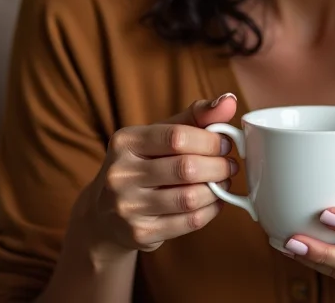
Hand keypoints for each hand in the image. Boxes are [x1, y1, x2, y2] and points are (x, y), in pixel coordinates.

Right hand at [77, 93, 238, 257]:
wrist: (105, 214)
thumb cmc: (144, 163)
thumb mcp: (161, 134)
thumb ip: (196, 116)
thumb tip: (230, 100)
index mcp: (125, 141)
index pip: (176, 137)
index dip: (209, 140)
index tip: (225, 143)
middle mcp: (120, 174)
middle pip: (186, 168)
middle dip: (218, 166)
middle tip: (230, 165)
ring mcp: (128, 207)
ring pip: (189, 198)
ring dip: (217, 189)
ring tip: (223, 182)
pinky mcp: (140, 234)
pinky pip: (188, 222)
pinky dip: (211, 210)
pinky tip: (214, 201)